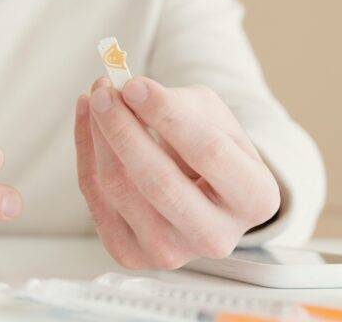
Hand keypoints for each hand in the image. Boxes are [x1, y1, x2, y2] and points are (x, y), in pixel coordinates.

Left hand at [74, 77, 279, 268]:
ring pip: (120, 189)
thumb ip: (178, 104)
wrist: (202, 195)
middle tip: (103, 91)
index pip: (208, 152)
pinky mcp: (132, 256)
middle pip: (158, 180)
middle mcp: (216, 236)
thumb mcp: (213, 117)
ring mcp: (172, 254)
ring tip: (96, 98)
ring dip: (99, 136)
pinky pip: (96, 199)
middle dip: (123, 128)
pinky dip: (86, 154)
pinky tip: (87, 122)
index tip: (134, 84)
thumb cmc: (213, 149)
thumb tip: (128, 95)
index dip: (166, 115)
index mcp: (255, 199)